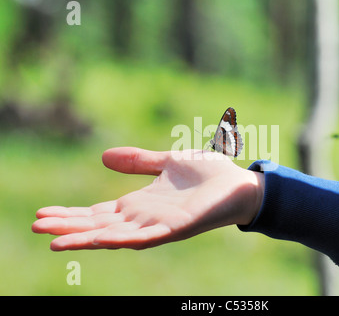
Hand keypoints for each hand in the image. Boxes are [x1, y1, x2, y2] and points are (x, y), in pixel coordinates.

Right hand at [32, 148, 264, 250]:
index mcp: (140, 204)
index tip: (43, 213)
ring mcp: (160, 225)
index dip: (71, 214)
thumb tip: (103, 158)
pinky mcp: (178, 227)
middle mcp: (145, 218)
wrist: (241, 184)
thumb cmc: (208, 174)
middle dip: (68, 227)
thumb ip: (138, 162)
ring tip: (55, 241)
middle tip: (37, 226)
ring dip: (86, 238)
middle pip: (99, 226)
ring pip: (116, 235)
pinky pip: (148, 237)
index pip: (98, 213)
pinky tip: (103, 239)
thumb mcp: (166, 162)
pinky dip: (124, 239)